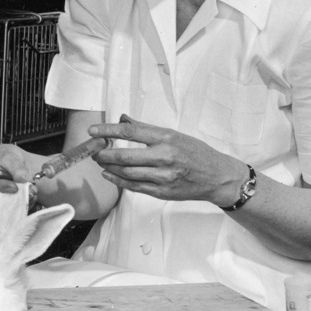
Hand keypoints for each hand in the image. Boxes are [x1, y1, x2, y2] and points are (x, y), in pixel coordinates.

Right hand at [0, 144, 32, 205]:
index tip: (15, 188)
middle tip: (29, 194)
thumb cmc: (4, 158)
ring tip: (29, 196)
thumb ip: (16, 169)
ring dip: (15, 204)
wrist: (8, 165)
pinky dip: (16, 208)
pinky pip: (3, 214)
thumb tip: (23, 181)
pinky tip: (26, 200)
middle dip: (9, 198)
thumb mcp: (10, 158)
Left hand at [88, 118, 246, 205]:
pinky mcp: (161, 192)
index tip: (93, 130)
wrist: (217, 177)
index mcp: (167, 138)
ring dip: (109, 167)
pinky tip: (108, 174)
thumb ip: (147, 128)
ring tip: (100, 160)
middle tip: (94, 149)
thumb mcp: (175, 134)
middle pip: (125, 156)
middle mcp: (164, 157)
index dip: (108, 131)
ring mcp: (163, 177)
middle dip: (104, 153)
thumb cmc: (196, 152)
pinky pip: (134, 187)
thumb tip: (123, 119)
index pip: (130, 132)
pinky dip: (117, 181)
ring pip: (127, 173)